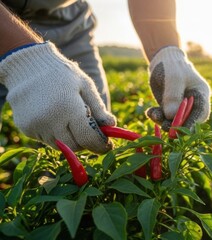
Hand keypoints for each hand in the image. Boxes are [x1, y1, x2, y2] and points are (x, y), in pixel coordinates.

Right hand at [0, 42, 115, 152]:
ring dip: (70, 139)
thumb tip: (112, 125)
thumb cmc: (62, 74)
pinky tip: (54, 116)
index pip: (88, 138)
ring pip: (60, 145)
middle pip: (74, 146)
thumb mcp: (85, 85)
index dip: (100, 145)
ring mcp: (36, 125)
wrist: (26, 66)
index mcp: (69, 107)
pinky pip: (46, 139)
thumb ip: (98, 107)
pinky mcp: (26, 128)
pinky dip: (55, 134)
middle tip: (91, 133)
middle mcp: (50, 120)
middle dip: (86, 143)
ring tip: (70, 119)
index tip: (107, 146)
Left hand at [146, 46, 209, 129]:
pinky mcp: (170, 107)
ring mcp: (181, 106)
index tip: (180, 130)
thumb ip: (173, 97)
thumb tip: (171, 116)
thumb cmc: (172, 65)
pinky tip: (150, 112)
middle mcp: (193, 103)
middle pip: (188, 120)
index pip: (201, 114)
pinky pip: (164, 116)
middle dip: (176, 125)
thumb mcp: (173, 78)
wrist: (162, 59)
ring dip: (163, 121)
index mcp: (201, 94)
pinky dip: (157, 116)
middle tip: (164, 127)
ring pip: (174, 120)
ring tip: (153, 114)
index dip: (192, 124)